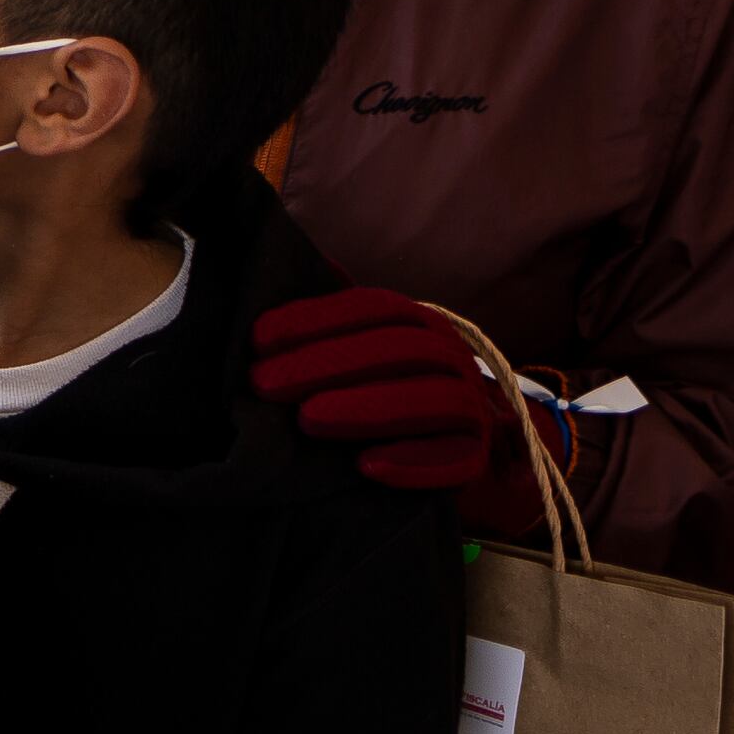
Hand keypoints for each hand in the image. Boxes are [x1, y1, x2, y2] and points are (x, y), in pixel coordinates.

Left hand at [249, 288, 503, 490]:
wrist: (439, 457)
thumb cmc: (379, 397)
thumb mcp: (354, 354)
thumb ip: (332, 321)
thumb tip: (304, 268)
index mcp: (421, 325)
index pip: (373, 307)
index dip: (315, 317)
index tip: (257, 339)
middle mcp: (454, 358)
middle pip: (399, 350)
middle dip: (326, 363)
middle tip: (264, 383)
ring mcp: (472, 408)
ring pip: (433, 400)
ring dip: (367, 408)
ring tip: (306, 419)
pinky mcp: (475, 459)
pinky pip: (453, 459)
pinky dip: (410, 462)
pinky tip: (364, 466)